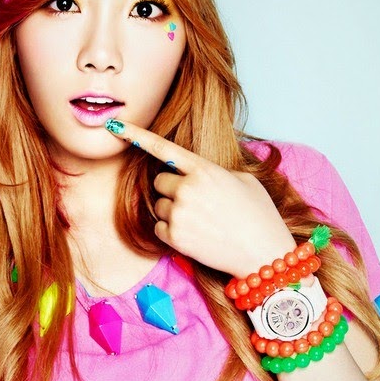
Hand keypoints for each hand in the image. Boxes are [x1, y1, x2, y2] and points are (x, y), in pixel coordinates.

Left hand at [106, 120, 295, 277]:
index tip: (116, 127)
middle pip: (158, 183)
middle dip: (172, 190)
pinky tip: (194, 234)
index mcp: (204, 169)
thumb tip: (194, 172)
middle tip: (195, 202)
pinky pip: (158, 228)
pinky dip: (171, 231)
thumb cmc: (258, 215)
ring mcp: (180, 214)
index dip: (137, 136)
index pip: (163, 148)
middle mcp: (187, 189)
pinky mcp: (175, 237)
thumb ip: (213, 171)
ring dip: (172, 212)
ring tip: (200, 221)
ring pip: (159, 206)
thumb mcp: (243, 180)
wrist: (263, 253)